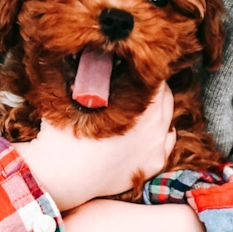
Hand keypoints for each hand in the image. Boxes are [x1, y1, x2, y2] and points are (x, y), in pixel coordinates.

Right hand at [14, 82, 176, 211]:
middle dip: (153, 88)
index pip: (156, 77)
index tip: (134, 67)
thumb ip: (97, 74)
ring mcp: (156, 146)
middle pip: (166, 96)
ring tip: (141, 104)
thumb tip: (102, 57)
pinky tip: (148, 129)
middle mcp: (156, 124)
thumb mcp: (78, 93)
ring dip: (158, 109)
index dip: (144, 69)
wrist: (64, 174)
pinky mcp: (153, 164)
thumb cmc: (68, 131)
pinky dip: (161, 132)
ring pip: (168, 118)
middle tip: (136, 83)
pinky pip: (167, 141)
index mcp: (142, 102)